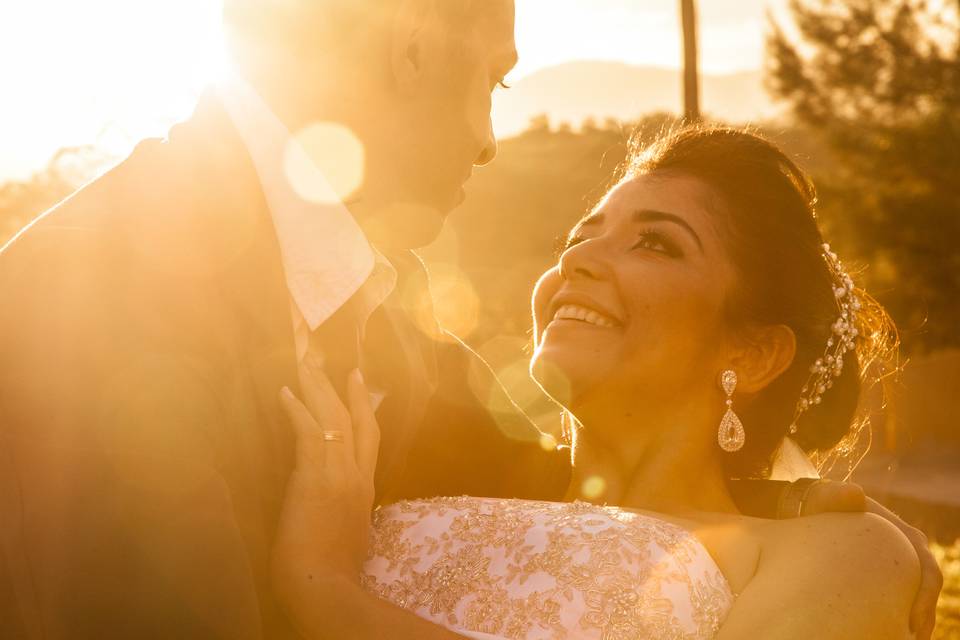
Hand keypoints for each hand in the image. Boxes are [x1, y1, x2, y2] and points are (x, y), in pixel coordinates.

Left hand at [271, 357, 379, 625]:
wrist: (327, 585)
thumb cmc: (335, 570)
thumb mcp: (351, 533)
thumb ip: (346, 508)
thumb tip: (334, 499)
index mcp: (367, 488)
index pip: (369, 438)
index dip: (364, 408)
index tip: (359, 383)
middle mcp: (358, 474)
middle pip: (356, 420)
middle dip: (345, 389)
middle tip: (338, 363)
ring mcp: (339, 473)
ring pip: (332, 418)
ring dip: (317, 389)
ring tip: (305, 366)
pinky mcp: (316, 476)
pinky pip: (307, 432)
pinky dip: (296, 410)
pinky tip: (284, 392)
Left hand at [800, 481, 942, 639]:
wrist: (808, 512)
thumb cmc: (819, 505)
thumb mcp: (825, 498)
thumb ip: (835, 495)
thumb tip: (854, 494)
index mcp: (902, 535)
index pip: (927, 570)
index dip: (924, 597)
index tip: (911, 621)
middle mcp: (907, 550)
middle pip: (927, 591)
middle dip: (922, 618)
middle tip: (910, 639)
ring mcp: (898, 564)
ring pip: (916, 600)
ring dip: (914, 623)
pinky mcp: (885, 577)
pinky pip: (899, 600)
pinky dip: (898, 618)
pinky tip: (888, 633)